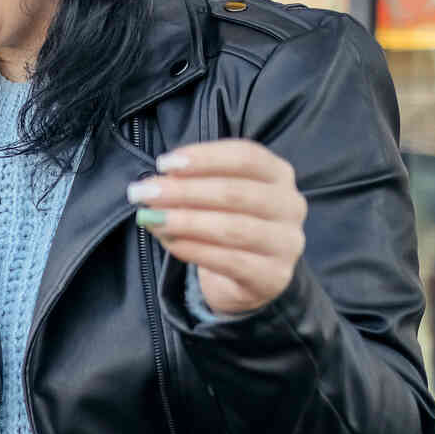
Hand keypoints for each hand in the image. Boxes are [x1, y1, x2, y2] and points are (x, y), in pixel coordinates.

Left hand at [129, 139, 306, 315]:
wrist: (249, 277)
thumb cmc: (228, 224)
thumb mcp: (212, 198)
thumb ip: (188, 187)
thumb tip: (152, 187)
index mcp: (278, 174)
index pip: (246, 156)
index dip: (204, 158)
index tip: (164, 164)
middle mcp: (290, 205)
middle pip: (236, 192)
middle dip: (184, 191)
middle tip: (144, 193)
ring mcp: (287, 243)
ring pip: (234, 228)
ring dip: (186, 221)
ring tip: (152, 219)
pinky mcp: (274, 276)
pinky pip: (231, 261)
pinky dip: (196, 250)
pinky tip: (171, 243)